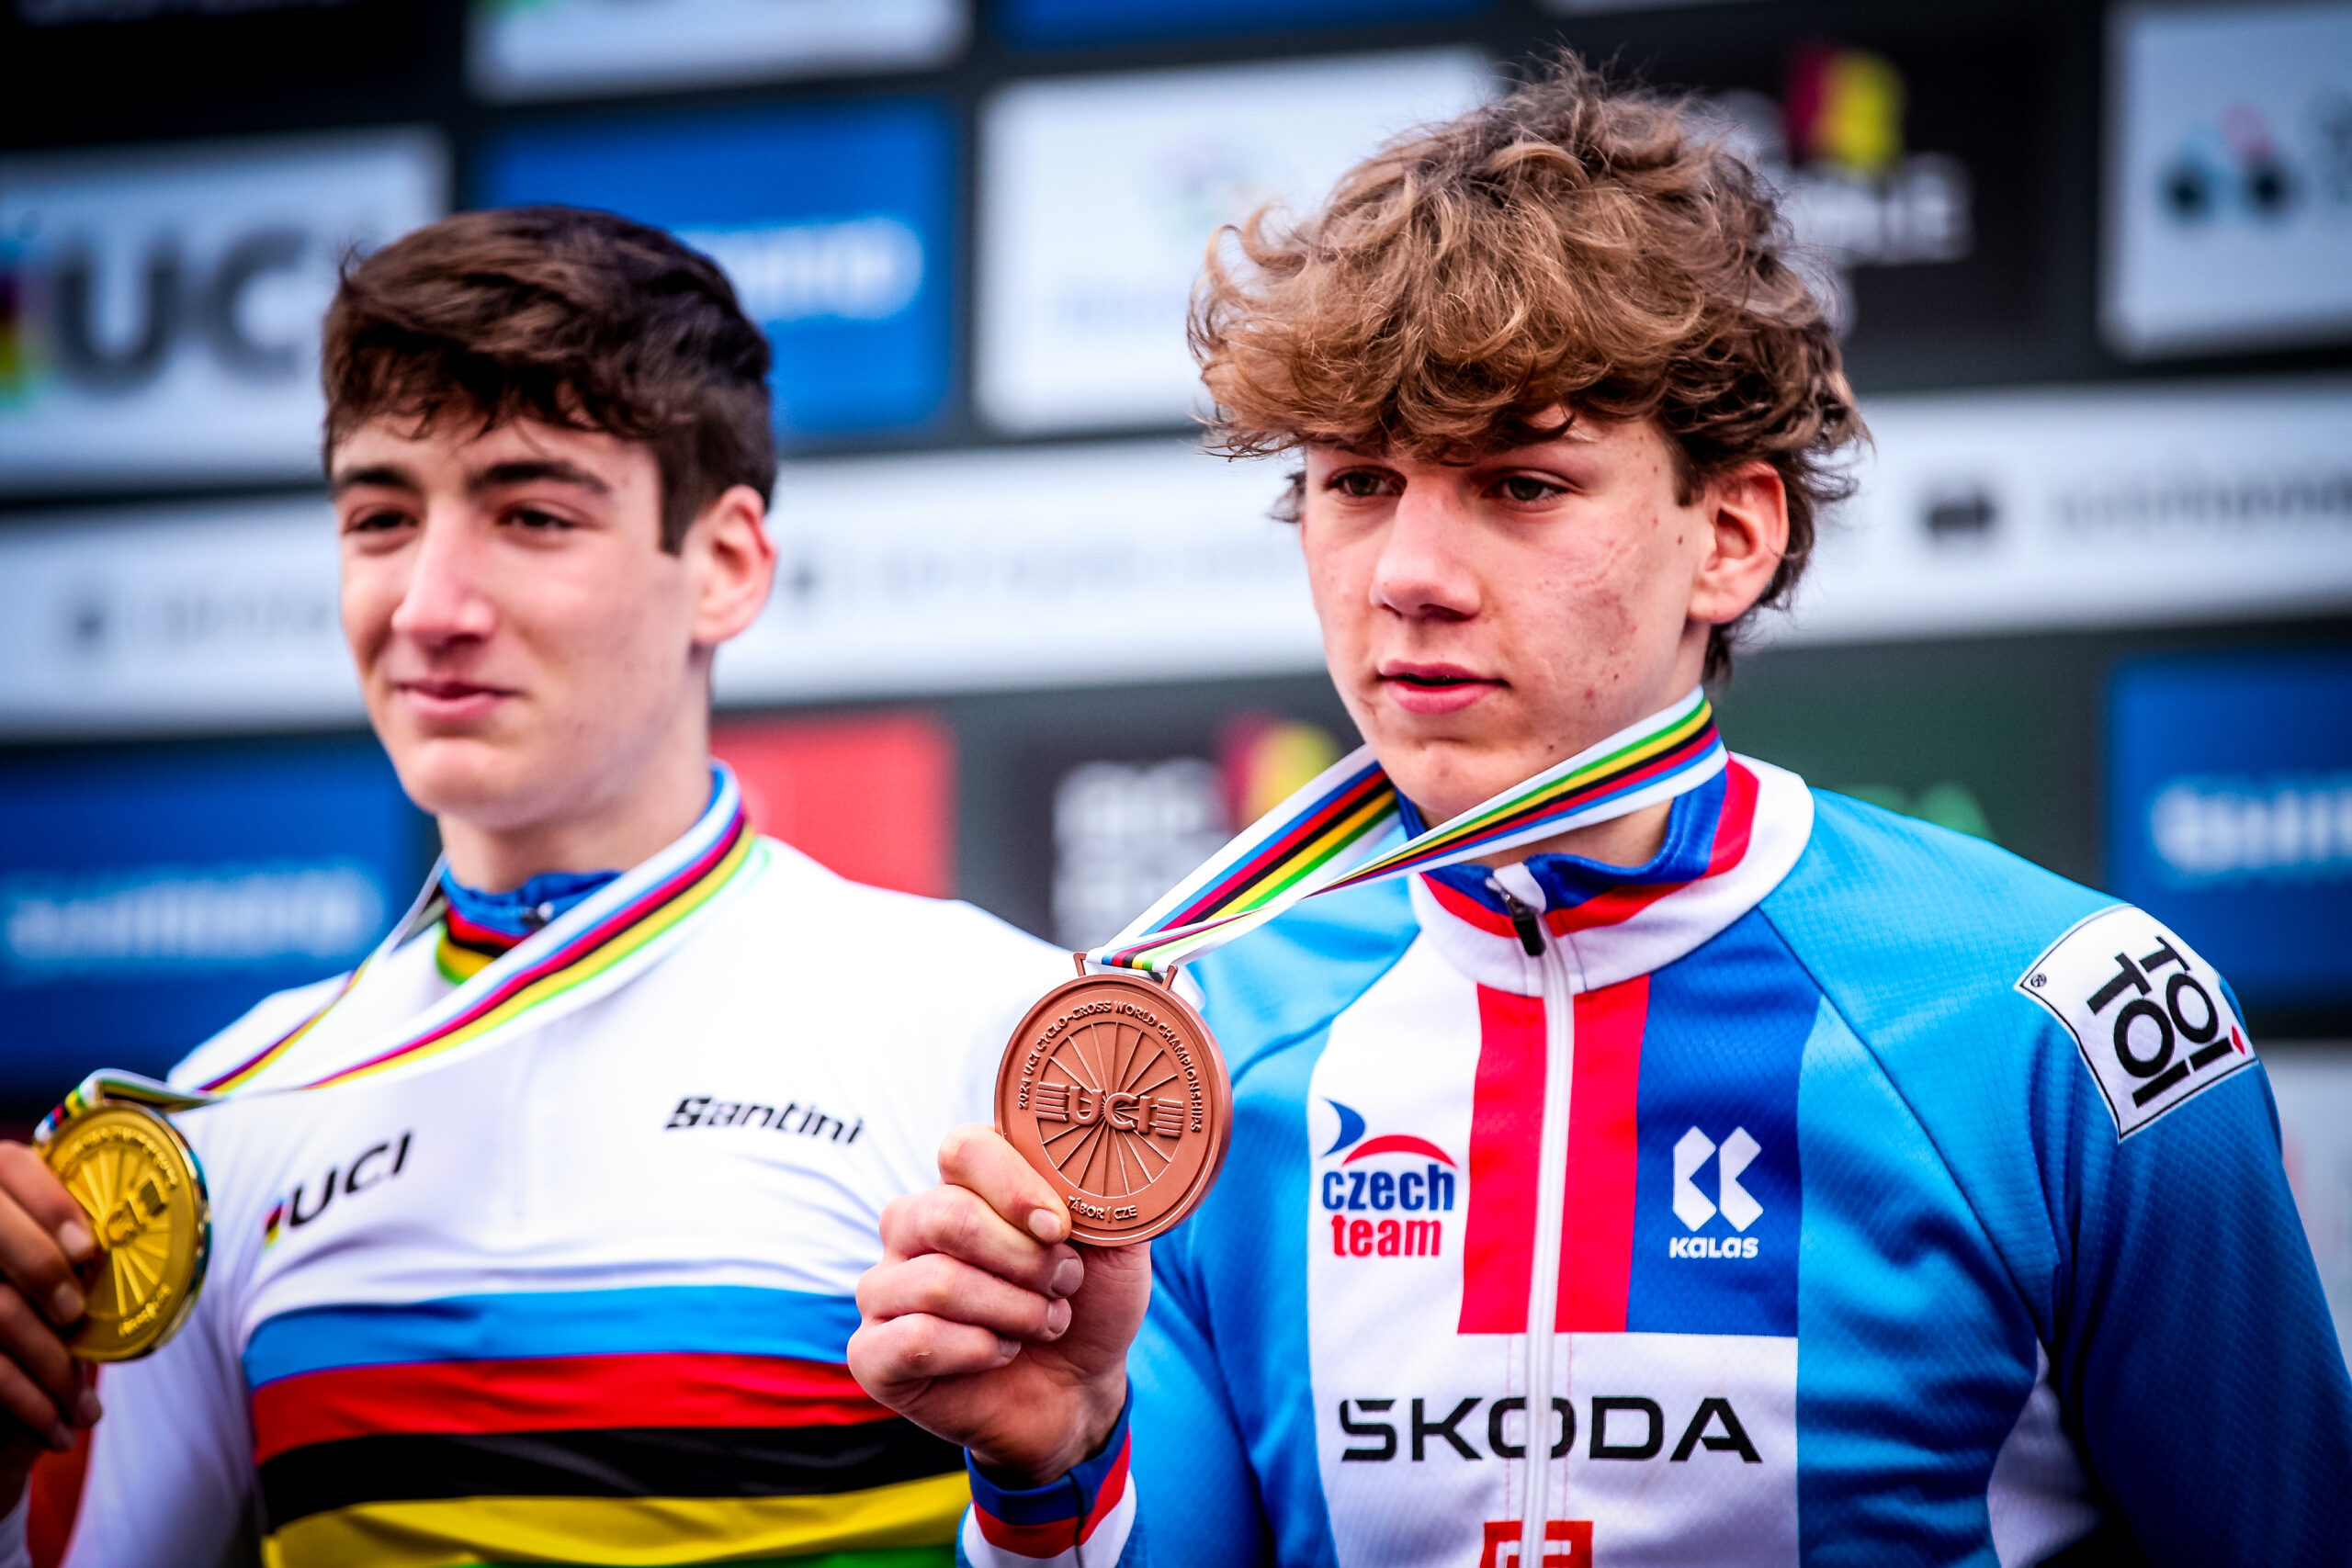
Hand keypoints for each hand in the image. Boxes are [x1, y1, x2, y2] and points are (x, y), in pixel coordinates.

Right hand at [0, 1143, 104, 1508]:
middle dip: (42, 1272)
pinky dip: (29, 1406)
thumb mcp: (63, 1277)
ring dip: (49, 1367)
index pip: (9, 1166)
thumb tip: (159, 1236)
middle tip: (76, 1315)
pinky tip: (61, 1430)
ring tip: (86, 1411)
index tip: (90, 1251)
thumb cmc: (46, 1321)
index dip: (49, 1205)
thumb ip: (79, 1250)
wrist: (2, 1402)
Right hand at [850, 1124, 1147, 1486]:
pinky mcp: (872, 1354)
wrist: (1076, 1390)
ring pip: (938, 1283)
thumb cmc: (1086, 1304)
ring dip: (1014, 1312)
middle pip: (947, 1216)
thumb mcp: (1113, 1242)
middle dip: (1024, 1260)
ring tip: (1046, 1323)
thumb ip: (1103, 1190)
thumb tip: (1106, 1144)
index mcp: (963, 1184)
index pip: (963, 1150)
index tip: (1060, 1228)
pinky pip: (914, 1340)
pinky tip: (1002, 1353)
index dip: (1015, 1188)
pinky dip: (978, 1351)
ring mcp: (884, 1289)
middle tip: (1064, 1284)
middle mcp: (912, 1227)